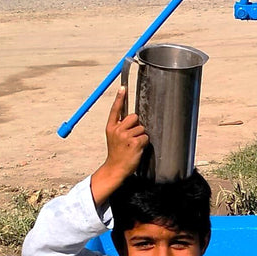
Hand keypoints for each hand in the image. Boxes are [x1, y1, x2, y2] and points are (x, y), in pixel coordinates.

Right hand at [90, 87, 147, 205]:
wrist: (115, 168)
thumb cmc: (116, 153)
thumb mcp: (113, 137)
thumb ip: (120, 127)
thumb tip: (132, 118)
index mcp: (111, 127)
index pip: (115, 109)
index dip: (119, 98)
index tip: (123, 87)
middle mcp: (117, 130)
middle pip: (135, 117)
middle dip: (136, 126)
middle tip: (131, 138)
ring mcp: (125, 136)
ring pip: (141, 128)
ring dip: (140, 137)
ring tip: (133, 146)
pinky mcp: (134, 143)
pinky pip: (145, 137)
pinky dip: (144, 143)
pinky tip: (137, 149)